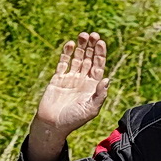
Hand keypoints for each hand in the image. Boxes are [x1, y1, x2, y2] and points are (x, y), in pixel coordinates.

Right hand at [25, 33, 109, 160]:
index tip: (100, 42)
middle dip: (91, 47)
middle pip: (89, 59)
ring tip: (83, 35)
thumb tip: (107, 79)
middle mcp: (83, 80)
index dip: (100, 54)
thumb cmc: (73, 120)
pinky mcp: (58, 79)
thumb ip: (100, 95)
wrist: (52, 125)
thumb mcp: (90, 110)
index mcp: (92, 87)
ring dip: (80, 47)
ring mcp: (70, 78)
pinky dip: (66, 53)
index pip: (98, 66)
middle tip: (93, 34)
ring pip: (77, 58)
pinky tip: (70, 44)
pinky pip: (63, 63)